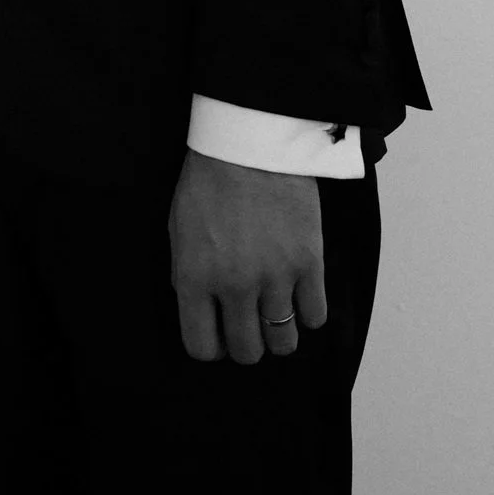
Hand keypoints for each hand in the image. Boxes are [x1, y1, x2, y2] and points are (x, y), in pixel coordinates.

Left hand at [168, 149, 327, 363]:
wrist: (250, 143)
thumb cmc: (208, 181)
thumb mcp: (178, 228)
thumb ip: (185, 275)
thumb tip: (198, 307)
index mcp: (195, 278)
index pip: (202, 346)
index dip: (211, 346)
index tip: (218, 334)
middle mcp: (235, 286)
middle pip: (247, 351)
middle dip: (247, 344)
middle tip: (249, 325)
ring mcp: (276, 278)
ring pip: (283, 342)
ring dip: (279, 334)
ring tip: (275, 313)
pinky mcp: (310, 263)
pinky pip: (315, 316)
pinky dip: (308, 313)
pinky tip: (299, 295)